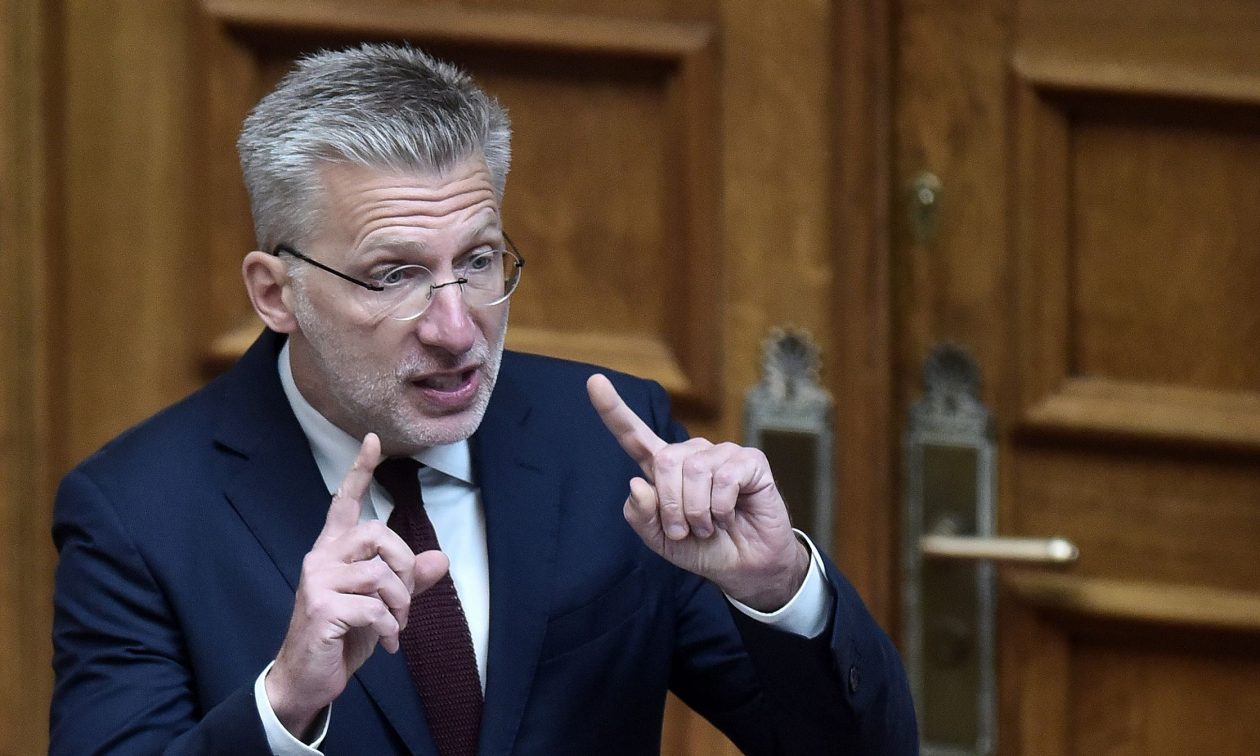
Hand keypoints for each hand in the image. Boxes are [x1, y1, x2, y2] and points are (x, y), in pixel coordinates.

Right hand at [265, 433, 448, 737]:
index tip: (373, 440)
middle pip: (377, 533)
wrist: (308, 678)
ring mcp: (317, 581)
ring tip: (396, 626)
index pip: (345, 501)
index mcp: (333, 551)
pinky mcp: (320, 607)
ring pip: (380, 574)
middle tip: (405, 600)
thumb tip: (440, 560)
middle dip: (404, 565)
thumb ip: (408, 581)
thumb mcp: (382, 605)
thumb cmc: (343, 635)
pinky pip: (374, 607)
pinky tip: (386, 643)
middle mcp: (320, 558)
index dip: (360, 470)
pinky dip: (389, 628)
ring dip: (400, 605)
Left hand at [587, 375, 809, 611]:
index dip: (612, 410)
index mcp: (664, 468)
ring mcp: (722, 454)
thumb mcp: (662, 540)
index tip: (594, 382)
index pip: (633, 435)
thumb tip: (638, 483)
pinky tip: (731, 516)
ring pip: (695, 471)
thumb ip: (642, 517)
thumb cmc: (703, 548)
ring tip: (709, 526)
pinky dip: (722, 509)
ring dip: (698, 513)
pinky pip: (725, 479)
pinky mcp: (750, 460)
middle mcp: (691, 454)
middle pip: (664, 462)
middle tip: (686, 530)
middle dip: (671, 506)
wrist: (745, 566)